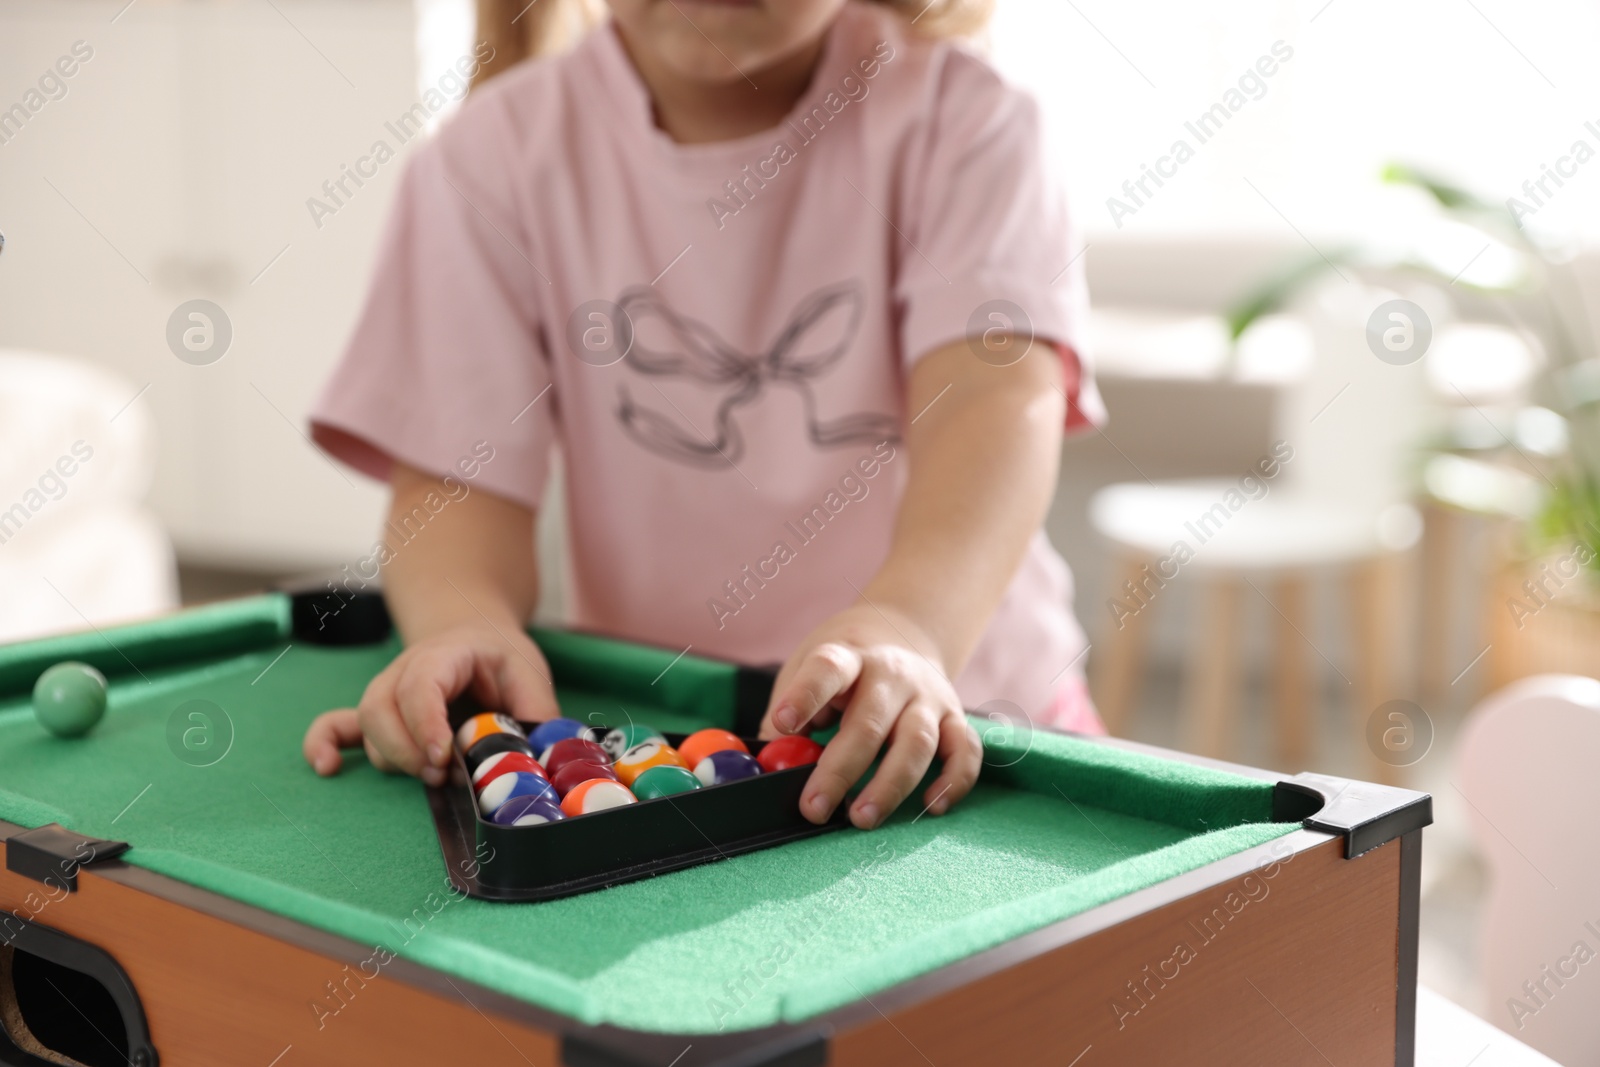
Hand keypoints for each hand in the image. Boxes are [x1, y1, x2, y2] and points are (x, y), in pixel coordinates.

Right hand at [302, 623, 558, 785]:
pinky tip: (328, 768)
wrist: (475, 635)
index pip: (420, 684)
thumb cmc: (500, 657)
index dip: (426, 723)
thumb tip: (540, 759)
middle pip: (381, 708)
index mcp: (444, 654)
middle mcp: (404, 671)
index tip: (443, 758)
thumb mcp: (529, 674)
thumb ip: (536, 714)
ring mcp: (384, 691)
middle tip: (443, 775)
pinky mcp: (377, 713)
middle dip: (407, 751)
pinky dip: (323, 744)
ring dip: (392, 758)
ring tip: (433, 777)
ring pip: (366, 725)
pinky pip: (334, 724)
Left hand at [760, 604, 981, 829]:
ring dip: (891, 785)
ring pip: (918, 742)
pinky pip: (964, 752)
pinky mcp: (954, 717)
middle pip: (869, 722)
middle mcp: (892, 673)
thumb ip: (786, 717)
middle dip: (840, 771)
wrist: (901, 631)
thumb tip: (762, 768)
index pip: (828, 669)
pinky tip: (931, 807)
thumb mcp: (806, 669)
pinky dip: (953, 782)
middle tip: (815, 808)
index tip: (782, 724)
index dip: (805, 695)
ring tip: (862, 818)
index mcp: (848, 656)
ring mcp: (927, 696)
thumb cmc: (843, 667)